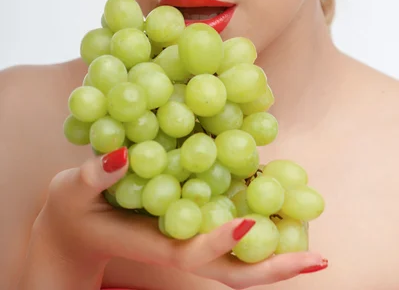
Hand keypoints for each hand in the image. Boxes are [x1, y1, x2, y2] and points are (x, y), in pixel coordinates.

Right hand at [29, 147, 326, 288]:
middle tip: (319, 261)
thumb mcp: (74, 192)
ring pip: (238, 256)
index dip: (220, 239)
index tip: (251, 220)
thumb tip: (122, 155)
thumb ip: (95, 177)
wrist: (73, 228)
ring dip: (276, 252)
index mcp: (153, 243)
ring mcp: (189, 235)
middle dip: (273, 268)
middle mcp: (180, 243)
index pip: (193, 251)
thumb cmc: (71, 211)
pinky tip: (282, 202)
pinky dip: (258, 221)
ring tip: (315, 240)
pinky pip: (229, 226)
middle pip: (231, 269)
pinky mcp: (191, 218)